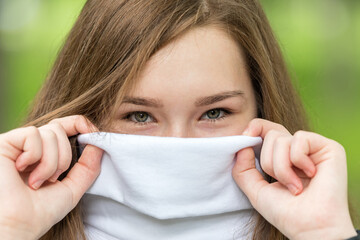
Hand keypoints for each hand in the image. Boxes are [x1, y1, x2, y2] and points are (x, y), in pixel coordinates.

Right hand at [0, 115, 102, 239]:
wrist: (17, 226)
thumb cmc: (40, 212)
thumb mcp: (73, 187)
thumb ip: (88, 166)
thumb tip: (99, 142)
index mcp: (45, 153)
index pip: (64, 126)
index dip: (80, 124)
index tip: (93, 135)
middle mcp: (30, 146)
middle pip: (59, 128)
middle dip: (65, 156)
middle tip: (54, 178)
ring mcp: (17, 144)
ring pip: (50, 133)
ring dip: (51, 162)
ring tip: (37, 182)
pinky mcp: (4, 142)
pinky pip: (32, 134)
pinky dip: (35, 155)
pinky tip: (22, 171)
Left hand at [232, 118, 356, 239]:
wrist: (310, 228)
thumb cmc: (286, 213)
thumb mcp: (256, 190)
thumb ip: (243, 168)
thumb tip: (243, 145)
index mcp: (283, 157)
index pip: (265, 130)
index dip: (253, 130)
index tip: (244, 138)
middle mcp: (298, 149)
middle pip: (270, 133)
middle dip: (268, 162)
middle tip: (280, 183)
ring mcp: (313, 148)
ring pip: (281, 139)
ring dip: (282, 168)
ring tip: (295, 186)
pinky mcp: (328, 147)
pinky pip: (299, 139)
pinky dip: (297, 160)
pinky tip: (310, 175)